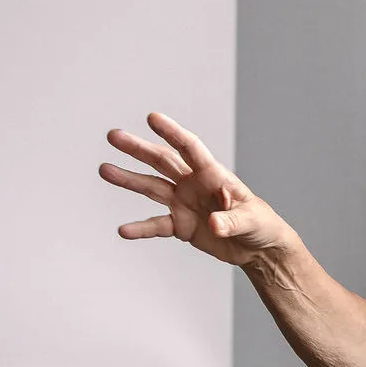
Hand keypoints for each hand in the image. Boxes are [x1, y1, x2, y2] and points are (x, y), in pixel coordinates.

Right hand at [99, 112, 292, 266]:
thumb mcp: (251, 221)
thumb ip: (231, 221)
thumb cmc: (261, 225)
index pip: (190, 148)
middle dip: (138, 149)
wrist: (258, 249)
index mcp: (213, 175)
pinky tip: (123, 231)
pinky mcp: (180, 225)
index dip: (172, 132)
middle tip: (113, 136)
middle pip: (162, 162)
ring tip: (104, 170)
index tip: (152, 117)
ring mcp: (184, 203)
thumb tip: (214, 224)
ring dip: (128, 179)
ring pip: (151, 187)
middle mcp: (194, 185)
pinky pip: (156, 225)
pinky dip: (140, 228)